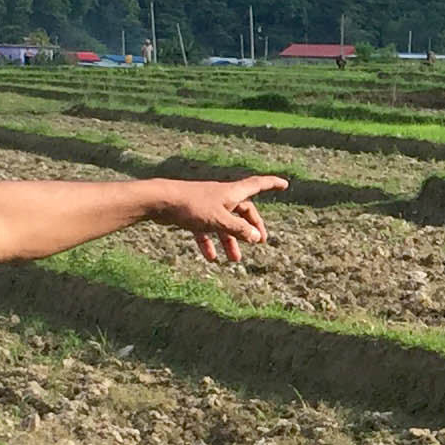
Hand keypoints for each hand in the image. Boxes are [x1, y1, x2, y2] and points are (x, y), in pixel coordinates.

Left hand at [150, 174, 285, 264]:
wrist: (160, 201)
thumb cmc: (191, 206)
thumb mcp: (219, 220)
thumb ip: (238, 229)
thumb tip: (256, 237)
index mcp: (231, 193)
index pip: (257, 185)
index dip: (271, 184)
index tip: (285, 185)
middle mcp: (221, 197)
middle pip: (242, 211)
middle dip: (251, 227)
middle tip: (259, 242)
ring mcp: (207, 205)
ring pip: (225, 224)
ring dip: (230, 241)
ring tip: (235, 259)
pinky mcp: (194, 214)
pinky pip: (207, 230)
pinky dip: (210, 242)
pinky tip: (211, 258)